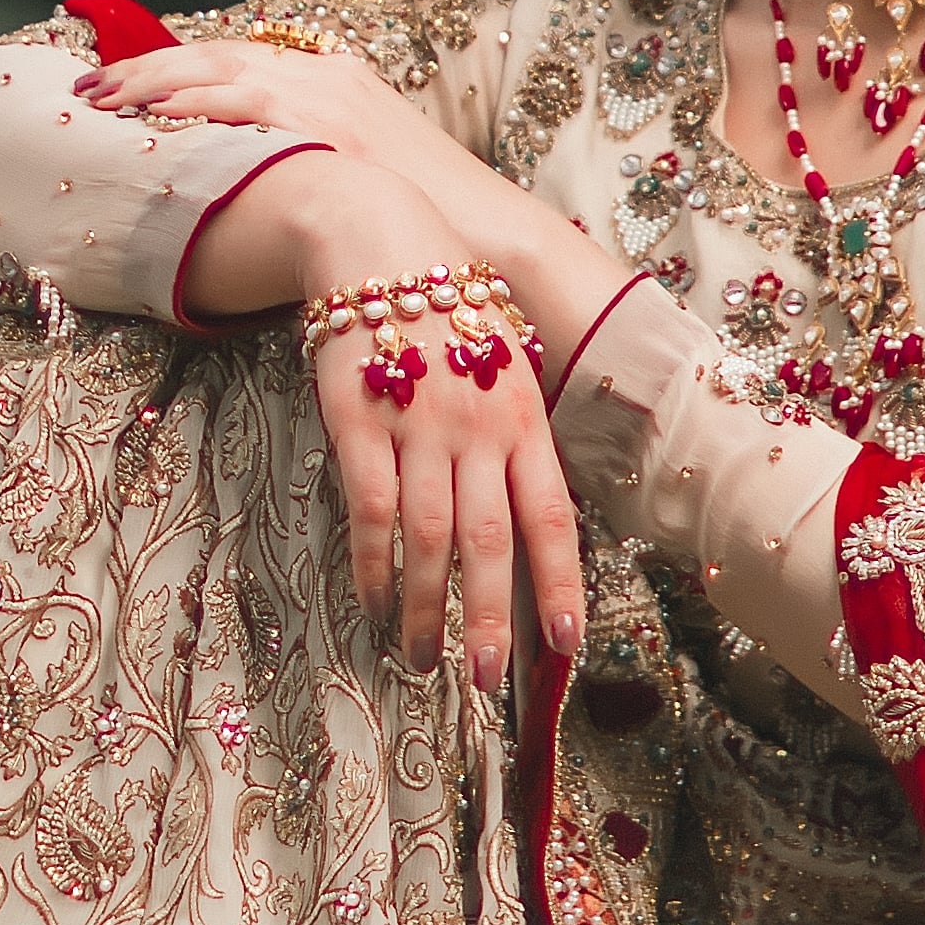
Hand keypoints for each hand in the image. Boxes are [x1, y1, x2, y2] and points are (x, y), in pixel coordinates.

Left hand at [83, 32, 519, 256]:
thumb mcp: (367, 175)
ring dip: (154, 83)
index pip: (238, 57)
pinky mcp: (330, 130)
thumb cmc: (432, 222)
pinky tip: (151, 118)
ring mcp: (329, 98)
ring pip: (219, 71)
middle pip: (217, 55)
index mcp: (337, 76)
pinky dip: (193, 105)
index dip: (176, 67)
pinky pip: (245, 107)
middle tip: (91, 90)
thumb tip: (261, 188)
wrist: (494, 237)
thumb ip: (314, 164)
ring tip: (101, 102)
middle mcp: (328, 74)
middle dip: (148, 68)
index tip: (128, 84)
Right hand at [181, 155, 583, 693]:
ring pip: (429, 537)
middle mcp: (479, 425)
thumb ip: (519, 441)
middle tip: (484, 683)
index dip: (560, 585)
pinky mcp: (358, 420)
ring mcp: (418, 423)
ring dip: (427, 608)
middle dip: (490, 620)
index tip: (566, 647)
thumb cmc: (451, 314)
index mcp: (525, 417)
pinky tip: (376, 603)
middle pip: (491, 542)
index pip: (552, 517)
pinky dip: (373, 565)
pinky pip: (369, 509)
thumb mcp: (506, 368)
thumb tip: (535, 530)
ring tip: (424, 659)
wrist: (380, 241)